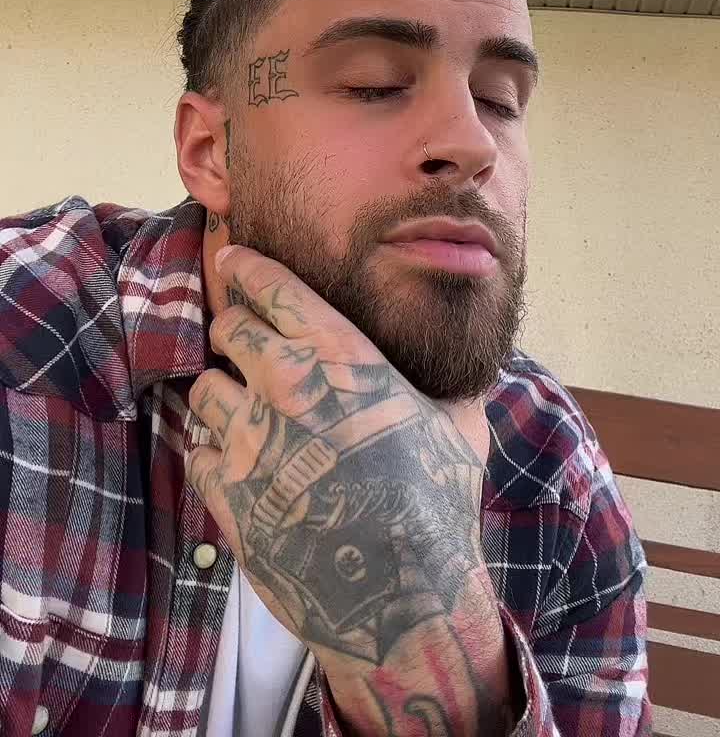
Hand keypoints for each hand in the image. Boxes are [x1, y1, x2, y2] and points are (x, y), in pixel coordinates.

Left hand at [186, 244, 493, 673]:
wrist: (405, 596)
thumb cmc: (438, 502)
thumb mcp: (458, 425)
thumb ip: (445, 383)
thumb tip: (466, 362)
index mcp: (339, 354)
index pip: (272, 286)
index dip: (247, 267)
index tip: (233, 258)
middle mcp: (286, 383)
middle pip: (228, 329)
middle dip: (233, 333)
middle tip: (243, 346)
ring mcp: (250, 439)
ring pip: (204, 391)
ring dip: (221, 398)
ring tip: (243, 415)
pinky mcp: (227, 493)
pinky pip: (197, 456)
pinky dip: (213, 458)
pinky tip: (239, 468)